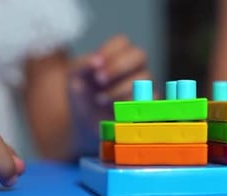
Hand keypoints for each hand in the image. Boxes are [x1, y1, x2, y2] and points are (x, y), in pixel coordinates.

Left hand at [68, 35, 153, 153]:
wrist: (86, 122)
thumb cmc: (83, 94)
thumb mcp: (75, 77)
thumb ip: (83, 67)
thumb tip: (94, 63)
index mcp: (118, 54)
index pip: (122, 42)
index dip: (109, 50)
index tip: (94, 64)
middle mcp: (135, 67)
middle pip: (139, 55)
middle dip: (118, 66)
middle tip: (99, 79)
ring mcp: (145, 85)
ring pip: (145, 78)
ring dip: (120, 88)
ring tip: (99, 99)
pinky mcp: (149, 105)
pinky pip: (150, 101)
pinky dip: (131, 105)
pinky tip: (114, 111)